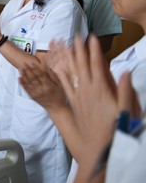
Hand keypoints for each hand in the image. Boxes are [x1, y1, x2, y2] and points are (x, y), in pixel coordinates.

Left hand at [19, 61, 67, 112]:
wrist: (56, 108)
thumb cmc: (60, 96)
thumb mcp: (60, 85)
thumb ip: (53, 76)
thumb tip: (47, 68)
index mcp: (49, 86)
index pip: (40, 75)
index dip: (35, 68)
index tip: (31, 63)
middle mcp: (41, 90)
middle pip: (33, 78)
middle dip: (28, 70)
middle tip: (23, 63)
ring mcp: (36, 94)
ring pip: (28, 83)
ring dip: (23, 75)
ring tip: (20, 69)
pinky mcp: (33, 97)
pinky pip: (26, 89)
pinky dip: (22, 83)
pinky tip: (19, 78)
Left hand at [54, 36, 119, 160]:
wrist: (97, 147)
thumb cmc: (115, 129)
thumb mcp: (125, 111)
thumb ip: (124, 91)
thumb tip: (125, 72)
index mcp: (101, 90)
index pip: (97, 65)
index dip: (94, 50)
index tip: (92, 38)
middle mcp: (87, 91)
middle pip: (82, 66)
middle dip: (79, 50)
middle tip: (76, 36)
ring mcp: (79, 96)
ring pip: (72, 73)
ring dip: (69, 59)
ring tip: (66, 46)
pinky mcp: (74, 103)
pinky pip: (65, 86)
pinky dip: (61, 75)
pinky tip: (57, 68)